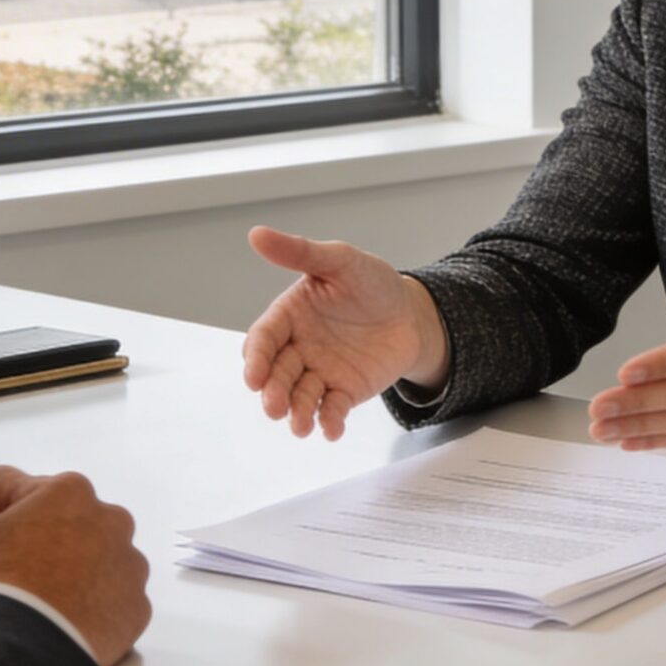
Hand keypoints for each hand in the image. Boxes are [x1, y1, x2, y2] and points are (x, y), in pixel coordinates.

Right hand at [0, 466, 151, 665]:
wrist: (14, 653)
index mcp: (69, 490)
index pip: (36, 500)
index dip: (9, 527)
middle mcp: (112, 520)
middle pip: (75, 531)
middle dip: (52, 550)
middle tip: (18, 583)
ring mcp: (129, 567)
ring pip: (100, 567)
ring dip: (78, 580)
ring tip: (42, 608)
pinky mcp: (137, 609)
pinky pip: (113, 606)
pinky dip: (94, 614)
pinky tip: (64, 628)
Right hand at [241, 226, 445, 440]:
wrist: (411, 312)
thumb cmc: (371, 282)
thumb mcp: (339, 260)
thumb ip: (299, 252)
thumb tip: (256, 234)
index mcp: (289, 316)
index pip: (264, 339)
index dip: (257, 358)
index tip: (254, 377)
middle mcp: (298, 348)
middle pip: (277, 374)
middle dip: (273, 392)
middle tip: (274, 407)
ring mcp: (319, 372)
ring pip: (300, 397)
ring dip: (297, 413)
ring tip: (301, 427)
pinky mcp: (344, 392)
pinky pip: (331, 410)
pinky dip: (329, 422)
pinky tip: (331, 430)